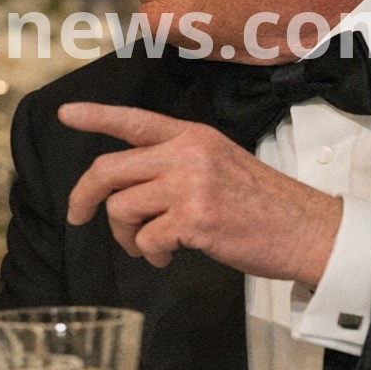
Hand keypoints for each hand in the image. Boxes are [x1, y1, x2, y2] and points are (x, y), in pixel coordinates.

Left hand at [59, 101, 342, 286]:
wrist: (307, 229)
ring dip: (126, 236)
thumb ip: (176, 162)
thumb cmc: (262, 203)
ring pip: (121, 209)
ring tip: (148, 246)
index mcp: (192, 136)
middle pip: (109, 169)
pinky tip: (169, 255)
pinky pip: (146, 240)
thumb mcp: (219, 162)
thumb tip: (129, 185)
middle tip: (78, 214)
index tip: (64, 114)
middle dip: (84, 196)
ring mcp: (190, 186)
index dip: (95, 116)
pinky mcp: (194, 221)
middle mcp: (187, 154)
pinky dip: (151, 254)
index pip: (134, 120)